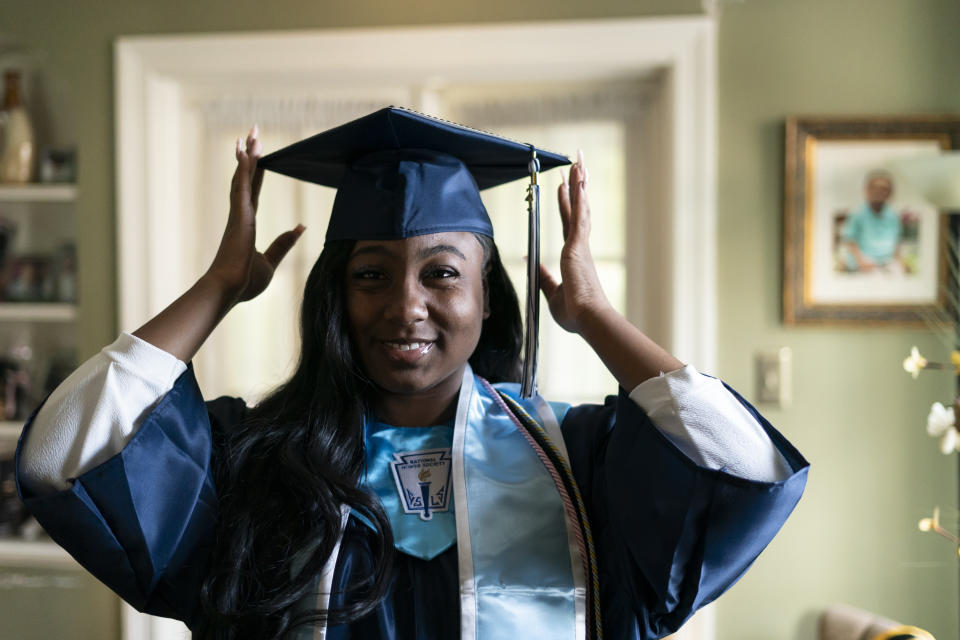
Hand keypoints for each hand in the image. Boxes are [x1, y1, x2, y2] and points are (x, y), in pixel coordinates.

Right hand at [206, 126, 304, 302]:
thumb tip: (301, 227)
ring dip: (247, 156)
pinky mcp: (239, 217)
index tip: (256, 155)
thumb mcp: (270, 261)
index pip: (252, 191)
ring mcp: (238, 214)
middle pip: (246, 178)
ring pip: (243, 178)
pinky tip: (245, 153)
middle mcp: (240, 215)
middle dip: (250, 155)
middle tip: (251, 133)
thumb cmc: (245, 281)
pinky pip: (241, 187)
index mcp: (246, 224)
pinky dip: (243, 169)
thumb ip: (284, 243)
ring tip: (251, 135)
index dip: (255, 172)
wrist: (230, 289)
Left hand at [539, 150, 612, 333]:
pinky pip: (579, 214)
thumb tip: (529, 260)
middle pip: (577, 208)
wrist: (588, 320)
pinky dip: (578, 195)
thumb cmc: (575, 312)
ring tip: (578, 161)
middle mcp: (580, 246)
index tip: (565, 186)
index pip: (570, 222)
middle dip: (576, 185)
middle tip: (576, 164)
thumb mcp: (551, 292)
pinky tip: (578, 178)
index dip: (568, 203)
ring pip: (580, 206)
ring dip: (578, 183)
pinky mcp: (578, 246)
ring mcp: (580, 245)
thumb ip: (542, 275)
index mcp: (575, 256)